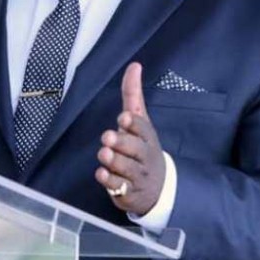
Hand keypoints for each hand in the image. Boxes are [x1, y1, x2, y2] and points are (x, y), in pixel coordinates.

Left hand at [95, 62, 165, 215]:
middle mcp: (144, 157)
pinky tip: (102, 175)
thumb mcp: (140, 121)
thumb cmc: (142, 148)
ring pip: (126, 169)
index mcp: (147, 138)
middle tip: (108, 137)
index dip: (134, 124)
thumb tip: (134, 65)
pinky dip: (110, 182)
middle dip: (122, 142)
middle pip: (135, 149)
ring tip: (104, 153)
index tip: (123, 118)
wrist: (157, 188)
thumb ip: (133, 95)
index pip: (143, 129)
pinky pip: (120, 188)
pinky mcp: (129, 193)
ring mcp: (138, 176)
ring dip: (114, 161)